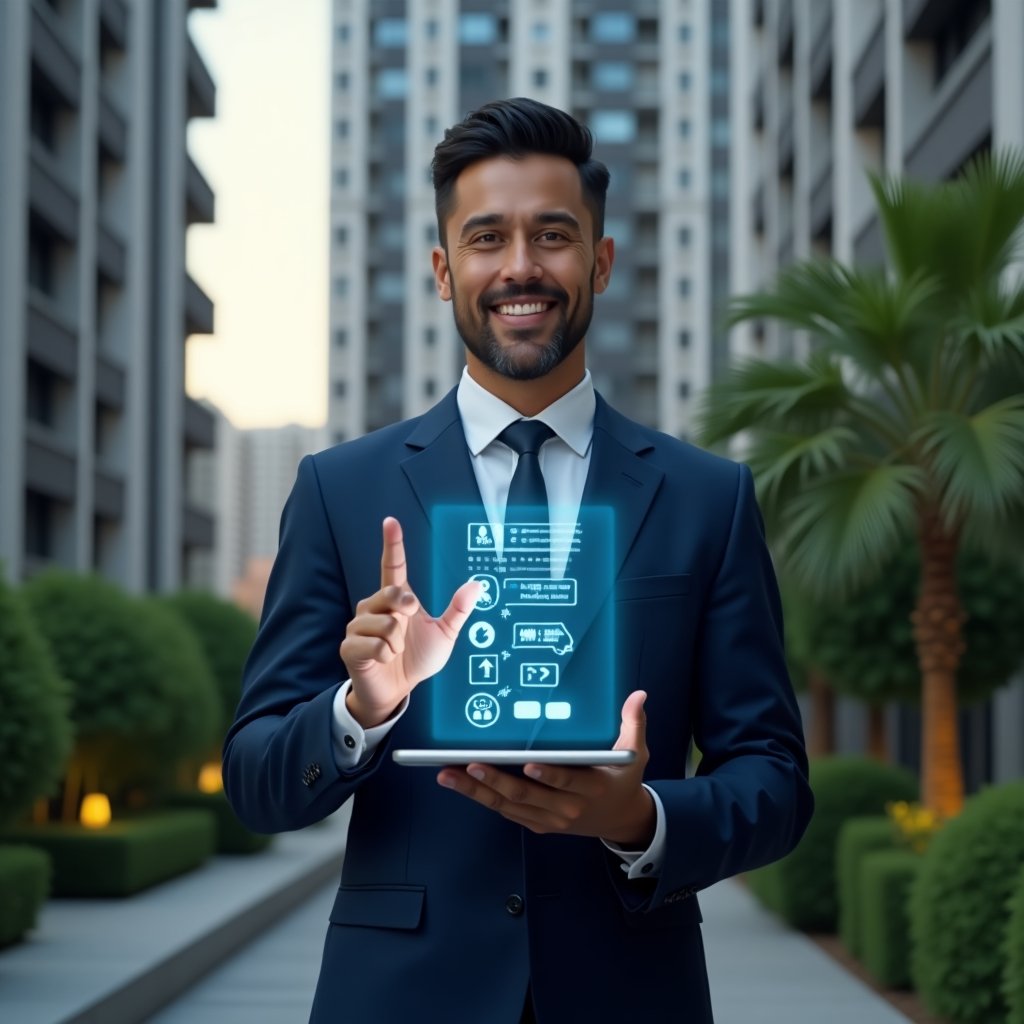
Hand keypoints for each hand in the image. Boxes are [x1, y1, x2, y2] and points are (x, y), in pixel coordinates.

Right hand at [341, 517, 480, 727]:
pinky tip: (383, 659)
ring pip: (386, 624)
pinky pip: (374, 645)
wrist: (397, 691)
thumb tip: (477, 586)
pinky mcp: (349, 646)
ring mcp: (359, 625)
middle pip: (391, 593)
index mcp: (396, 600)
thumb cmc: (416, 659)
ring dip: (398, 642)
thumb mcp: (444, 634)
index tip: (391, 522)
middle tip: (407, 623)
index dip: (392, 543)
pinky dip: (385, 655)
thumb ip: (458, 610)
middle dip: (405, 609)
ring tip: (394, 650)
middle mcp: (374, 607)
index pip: (392, 566)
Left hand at [437, 691, 654, 845]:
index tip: (528, 763)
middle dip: (496, 780)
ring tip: (448, 774)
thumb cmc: (623, 780)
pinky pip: (505, 811)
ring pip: (508, 806)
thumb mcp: (635, 754)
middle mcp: (567, 808)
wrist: (621, 820)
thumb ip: (633, 724)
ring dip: (476, 791)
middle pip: (526, 795)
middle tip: (471, 763)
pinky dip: (482, 798)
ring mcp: (549, 819)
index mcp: (592, 787)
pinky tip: (459, 782)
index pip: (567, 781)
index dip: (548, 775)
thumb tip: (638, 696)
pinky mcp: (536, 824)